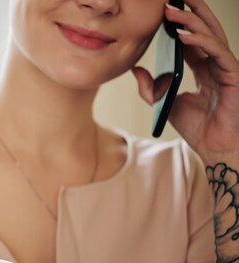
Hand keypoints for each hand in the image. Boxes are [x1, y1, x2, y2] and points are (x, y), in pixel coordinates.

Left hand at [131, 0, 238, 163]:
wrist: (215, 148)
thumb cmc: (198, 128)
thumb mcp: (167, 104)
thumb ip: (151, 88)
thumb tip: (135, 69)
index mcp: (202, 67)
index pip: (191, 38)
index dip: (178, 23)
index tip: (161, 11)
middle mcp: (215, 63)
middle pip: (204, 29)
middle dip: (189, 11)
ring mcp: (225, 67)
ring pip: (211, 35)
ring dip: (191, 21)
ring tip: (172, 10)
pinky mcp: (233, 75)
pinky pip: (216, 52)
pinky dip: (201, 42)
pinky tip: (183, 36)